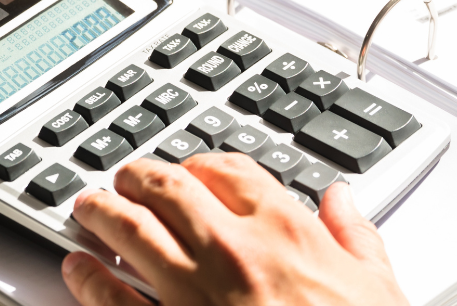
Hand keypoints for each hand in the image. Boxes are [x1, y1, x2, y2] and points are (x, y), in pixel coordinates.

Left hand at [60, 154, 407, 305]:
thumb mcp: (378, 289)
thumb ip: (356, 237)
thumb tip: (344, 201)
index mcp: (286, 233)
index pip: (229, 170)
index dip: (202, 164)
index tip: (193, 170)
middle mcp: (234, 253)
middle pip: (168, 188)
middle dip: (139, 177)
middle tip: (126, 178)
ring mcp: (194, 295)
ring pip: (130, 231)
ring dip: (103, 212)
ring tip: (90, 207)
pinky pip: (112, 300)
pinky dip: (88, 279)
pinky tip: (78, 269)